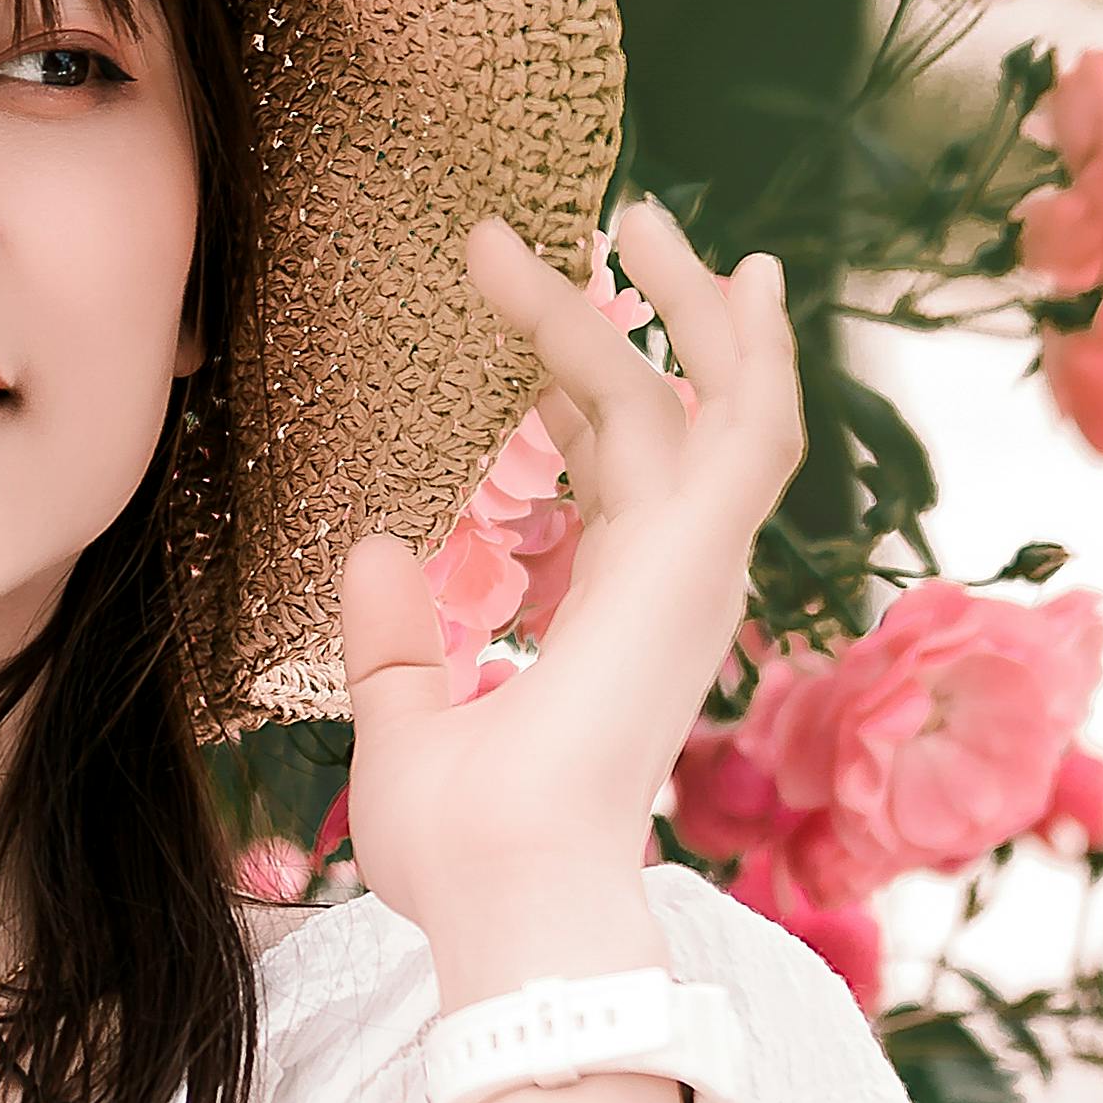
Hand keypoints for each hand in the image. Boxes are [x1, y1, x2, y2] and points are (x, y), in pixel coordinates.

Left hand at [341, 201, 799, 986]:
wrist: (508, 893)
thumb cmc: (466, 849)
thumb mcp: (405, 728)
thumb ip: (395, 642)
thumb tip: (376, 547)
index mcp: (619, 619)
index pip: (626, 474)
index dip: (586, 390)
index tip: (533, 316)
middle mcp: (675, 583)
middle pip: (687, 415)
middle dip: (657, 317)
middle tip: (618, 221)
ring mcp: (696, 567)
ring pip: (718, 397)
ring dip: (683, 300)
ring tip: (632, 209)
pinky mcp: (697, 555)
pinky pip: (727, 417)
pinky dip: (712, 337)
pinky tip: (680, 263)